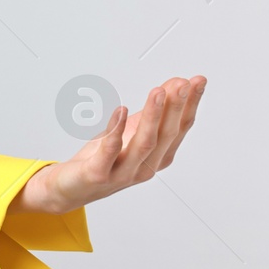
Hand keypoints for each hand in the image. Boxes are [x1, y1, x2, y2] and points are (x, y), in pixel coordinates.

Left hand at [10, 76, 205, 214]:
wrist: (70, 188)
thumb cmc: (102, 159)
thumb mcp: (129, 131)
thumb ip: (151, 112)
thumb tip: (173, 85)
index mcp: (157, 157)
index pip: (179, 128)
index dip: (190, 105)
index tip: (198, 80)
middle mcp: (145, 166)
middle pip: (165, 135)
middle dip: (176, 107)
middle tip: (183, 83)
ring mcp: (123, 172)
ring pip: (144, 143)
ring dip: (153, 116)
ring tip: (158, 92)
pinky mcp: (98, 174)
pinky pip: (109, 151)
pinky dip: (116, 130)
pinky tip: (121, 110)